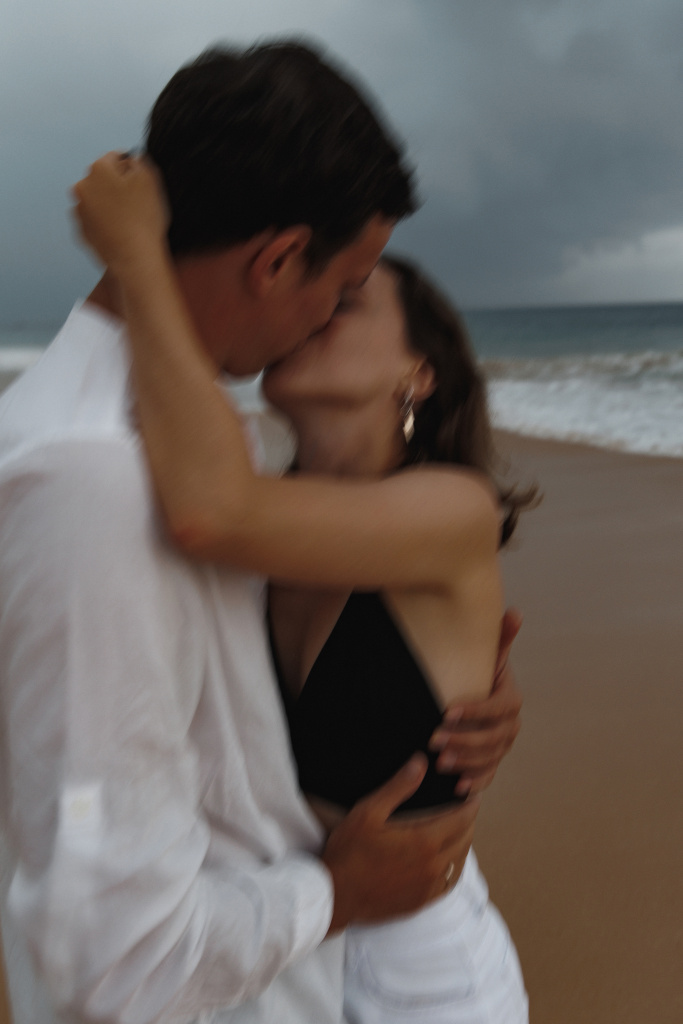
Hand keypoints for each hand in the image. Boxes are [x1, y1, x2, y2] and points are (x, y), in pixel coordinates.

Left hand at [71, 152, 168, 272]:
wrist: (134, 259)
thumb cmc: (143, 219)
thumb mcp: (150, 179)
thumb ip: (140, 160)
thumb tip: (132, 159)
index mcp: (98, 169)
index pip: (115, 158)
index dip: (131, 169)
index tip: (141, 183)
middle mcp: (82, 188)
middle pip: (102, 180)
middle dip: (118, 187)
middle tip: (137, 203)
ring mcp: (79, 212)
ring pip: (97, 201)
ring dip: (110, 205)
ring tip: (129, 220)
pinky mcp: (82, 233)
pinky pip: (95, 222)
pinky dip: (105, 224)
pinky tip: (121, 232)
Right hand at [322, 754, 479, 932]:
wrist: (335, 896)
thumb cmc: (349, 851)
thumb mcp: (369, 812)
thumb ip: (398, 787)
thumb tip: (421, 763)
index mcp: (424, 842)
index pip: (462, 819)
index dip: (470, 804)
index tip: (473, 793)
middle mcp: (433, 866)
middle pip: (465, 839)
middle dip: (468, 821)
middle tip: (466, 808)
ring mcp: (428, 888)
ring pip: (459, 862)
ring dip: (463, 844)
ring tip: (459, 830)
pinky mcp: (420, 902)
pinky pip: (448, 883)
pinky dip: (453, 868)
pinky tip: (447, 861)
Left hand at [429, 608, 522, 796]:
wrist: (476, 694)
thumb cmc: (479, 671)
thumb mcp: (488, 656)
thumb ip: (499, 638)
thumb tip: (513, 612)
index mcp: (511, 699)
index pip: (497, 708)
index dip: (475, 711)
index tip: (446, 711)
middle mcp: (511, 725)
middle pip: (492, 737)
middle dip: (463, 740)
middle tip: (434, 740)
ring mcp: (502, 746)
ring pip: (489, 758)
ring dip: (465, 761)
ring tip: (439, 761)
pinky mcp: (492, 761)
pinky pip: (488, 775)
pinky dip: (476, 782)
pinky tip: (458, 787)